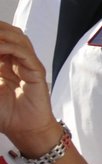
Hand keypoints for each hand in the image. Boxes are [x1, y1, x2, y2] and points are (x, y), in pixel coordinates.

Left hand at [0, 22, 56, 149]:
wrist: (23, 130)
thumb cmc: (6, 114)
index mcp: (4, 62)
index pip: (0, 40)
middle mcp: (17, 60)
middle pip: (9, 33)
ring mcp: (28, 64)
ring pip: (18, 38)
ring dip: (2, 34)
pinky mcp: (37, 71)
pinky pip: (24, 52)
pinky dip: (9, 46)